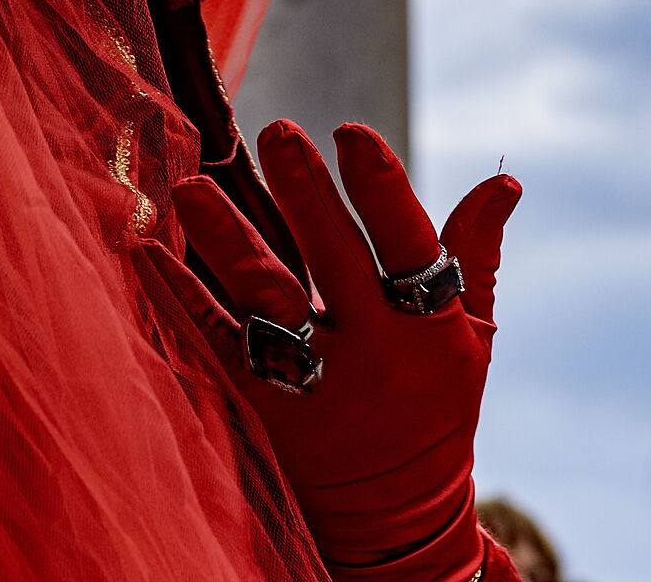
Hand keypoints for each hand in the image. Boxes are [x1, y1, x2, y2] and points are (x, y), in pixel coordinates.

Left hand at [167, 121, 519, 579]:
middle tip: (277, 131)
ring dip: (228, 240)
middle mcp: (373, 355)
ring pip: (267, 303)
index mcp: (430, 330)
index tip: (349, 129)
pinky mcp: (266, 410)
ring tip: (191, 186)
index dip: (381, 187)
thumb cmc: (435, 404)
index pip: (410, 246)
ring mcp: (315, 387)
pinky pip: (217, 346)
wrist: (396, 520)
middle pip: (333, 262)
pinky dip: (181, 297)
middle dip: (306, 193)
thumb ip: (476, 253)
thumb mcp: (469, 335)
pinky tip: (147, 252)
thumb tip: (503, 182)